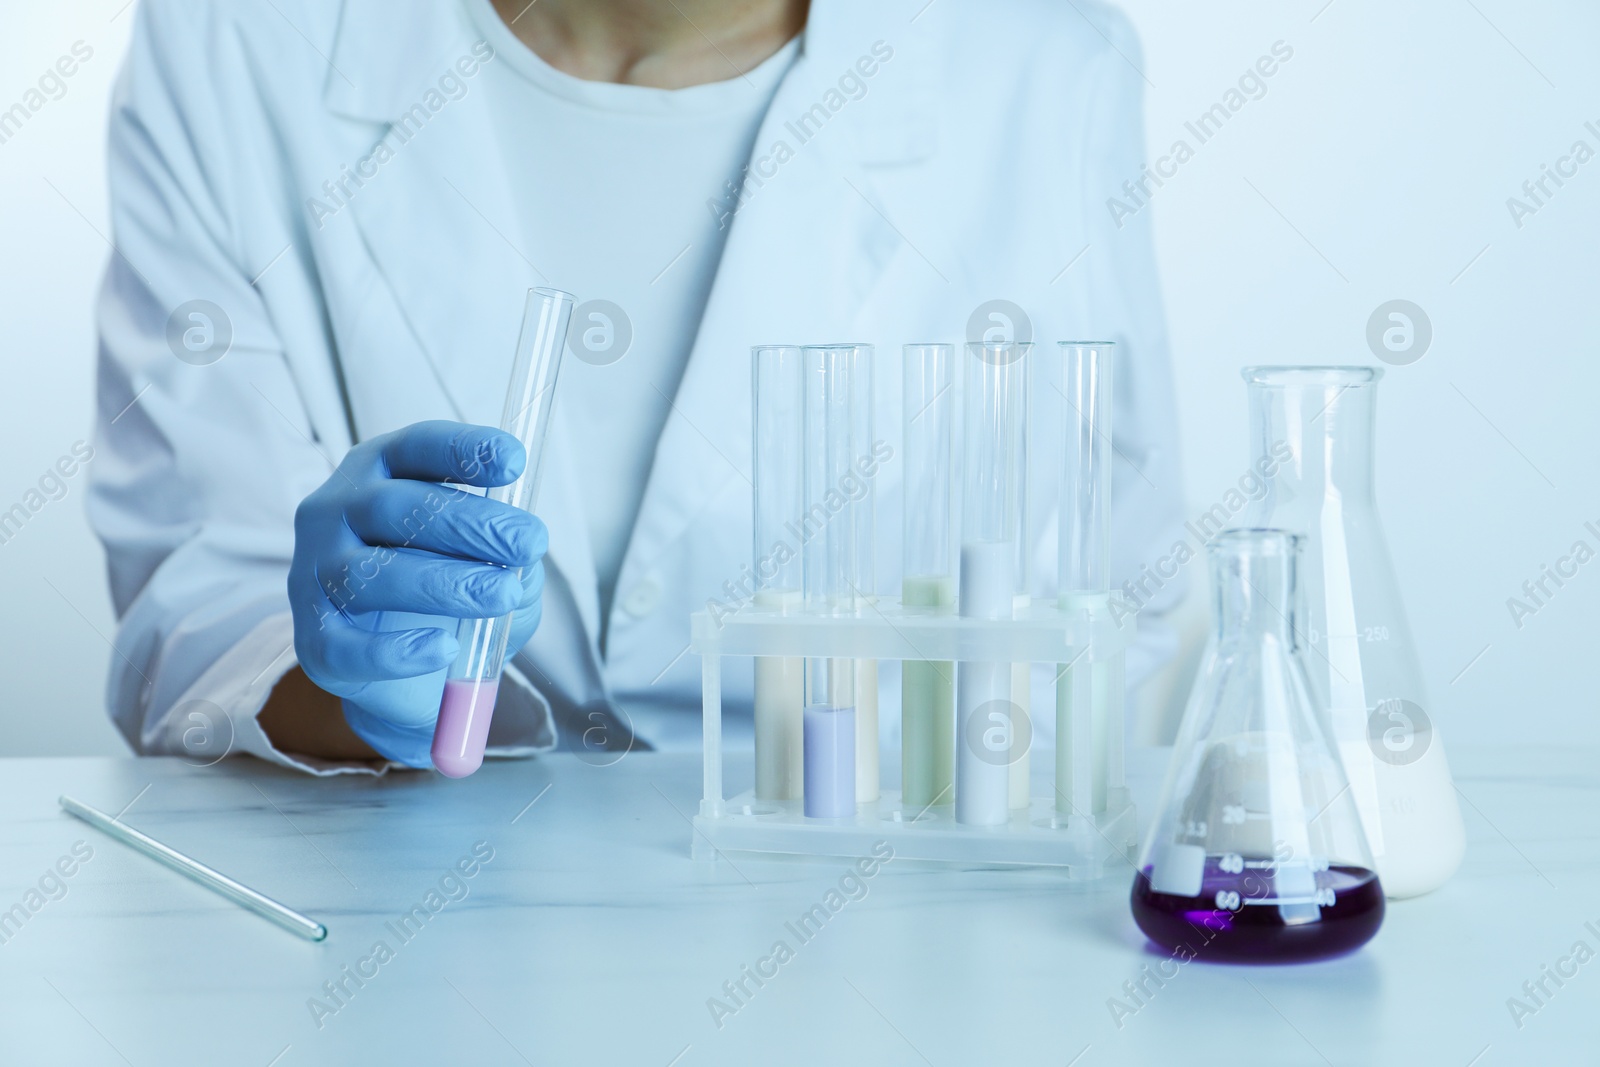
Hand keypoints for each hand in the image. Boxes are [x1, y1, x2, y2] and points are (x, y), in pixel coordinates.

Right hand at [287, 421, 546, 765]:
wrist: (415, 674)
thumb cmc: (452, 594)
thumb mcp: (493, 564)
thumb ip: (511, 558)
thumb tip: (525, 565)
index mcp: (379, 473)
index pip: (415, 447)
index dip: (463, 449)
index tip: (516, 462)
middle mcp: (336, 513)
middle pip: (395, 507)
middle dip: (471, 523)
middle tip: (529, 542)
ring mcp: (315, 576)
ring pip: (370, 573)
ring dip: (443, 582)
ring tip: (504, 594)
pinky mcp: (314, 642)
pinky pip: (347, 646)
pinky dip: (398, 650)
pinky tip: (445, 648)